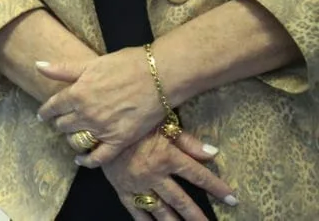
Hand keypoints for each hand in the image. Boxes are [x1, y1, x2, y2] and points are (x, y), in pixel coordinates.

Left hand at [36, 48, 166, 165]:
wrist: (159, 76)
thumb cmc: (125, 65)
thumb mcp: (90, 63)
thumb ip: (63, 69)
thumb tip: (38, 65)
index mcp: (77, 93)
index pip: (52, 107)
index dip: (45, 112)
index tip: (43, 114)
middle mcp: (86, 114)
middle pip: (63, 125)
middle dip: (60, 123)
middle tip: (61, 122)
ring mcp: (102, 129)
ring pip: (76, 140)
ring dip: (71, 138)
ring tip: (73, 135)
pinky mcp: (120, 140)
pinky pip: (98, 158)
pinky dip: (87, 160)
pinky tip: (81, 159)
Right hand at [100, 132, 236, 220]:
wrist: (97, 123)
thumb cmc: (132, 121)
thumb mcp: (161, 125)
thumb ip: (188, 142)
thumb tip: (214, 153)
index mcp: (166, 157)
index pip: (198, 175)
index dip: (217, 187)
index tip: (233, 199)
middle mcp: (154, 175)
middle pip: (181, 200)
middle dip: (197, 216)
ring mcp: (137, 185)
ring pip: (160, 210)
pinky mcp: (122, 189)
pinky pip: (135, 210)